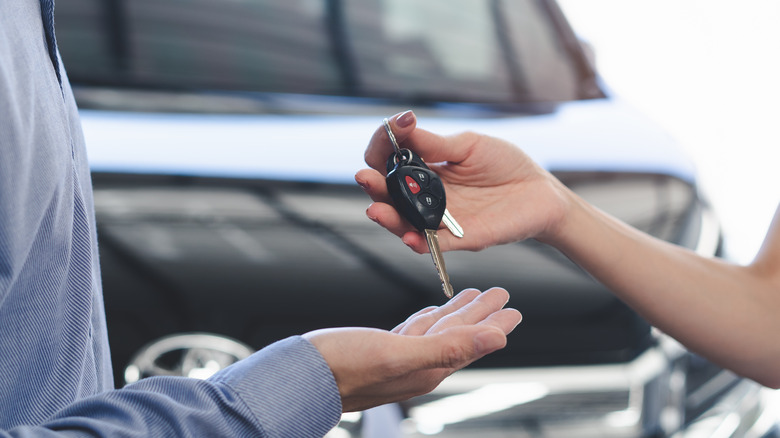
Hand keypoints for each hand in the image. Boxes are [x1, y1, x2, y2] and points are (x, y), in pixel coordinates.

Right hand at [303, 288, 521, 411]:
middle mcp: (417, 365)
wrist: (298, 378)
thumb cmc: (342, 368)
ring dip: (456, 313)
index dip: (494, 325)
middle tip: (501, 296)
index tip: (514, 310)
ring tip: (473, 297)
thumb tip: (496, 340)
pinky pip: (413, 332)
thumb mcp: (399, 354)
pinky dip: (426, 319)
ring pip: (437, 331)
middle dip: (481, 315)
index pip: (471, 343)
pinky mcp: (378, 350)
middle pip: (458, 335)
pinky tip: (429, 313)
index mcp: (427, 367)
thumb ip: (448, 348)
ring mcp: (397, 358)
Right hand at [355, 110, 570, 253]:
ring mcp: (442, 219)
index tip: (389, 129)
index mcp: (425, 169)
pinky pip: (435, 245)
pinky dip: (419, 243)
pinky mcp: (461, 239)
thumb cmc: (505, 165)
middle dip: (374, 187)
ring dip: (388, 217)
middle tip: (366, 178)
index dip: (383, 146)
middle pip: (390, 195)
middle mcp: (427, 196)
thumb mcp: (469, 146)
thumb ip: (435, 143)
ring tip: (376, 209)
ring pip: (405, 223)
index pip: (391, 161)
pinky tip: (409, 236)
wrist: (541, 191)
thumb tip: (402, 126)